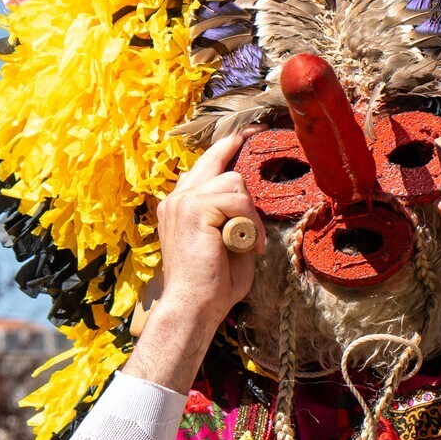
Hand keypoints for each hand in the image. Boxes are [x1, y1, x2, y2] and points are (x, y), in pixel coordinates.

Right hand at [152, 132, 264, 333]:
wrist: (194, 306)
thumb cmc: (213, 284)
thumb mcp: (229, 242)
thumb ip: (234, 217)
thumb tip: (250, 200)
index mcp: (182, 204)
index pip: (205, 163)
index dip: (227, 146)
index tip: (249, 134)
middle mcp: (178, 198)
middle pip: (219, 162)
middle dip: (243, 156)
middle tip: (262, 140)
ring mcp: (183, 201)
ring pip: (233, 181)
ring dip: (250, 213)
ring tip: (250, 241)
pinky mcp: (194, 208)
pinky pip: (237, 199)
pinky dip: (250, 222)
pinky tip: (249, 244)